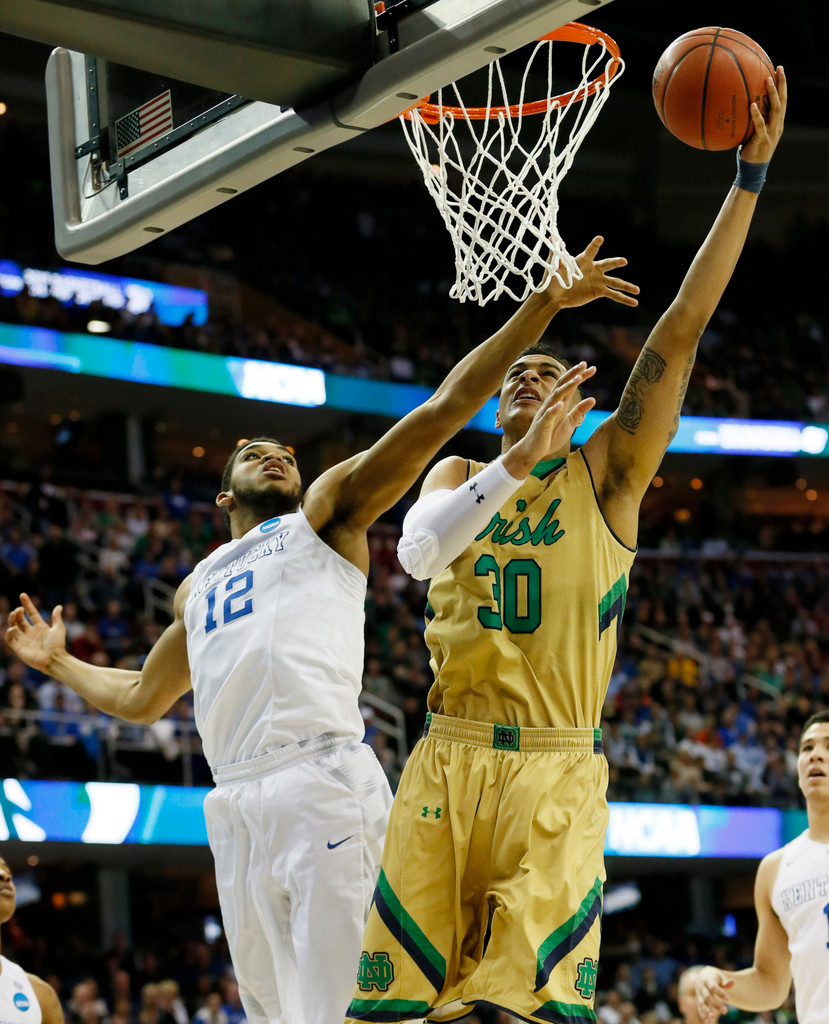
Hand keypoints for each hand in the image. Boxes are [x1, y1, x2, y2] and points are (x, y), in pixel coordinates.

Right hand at [4, 593, 66, 673]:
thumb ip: (57, 617)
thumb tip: (59, 606)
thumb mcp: (58, 629)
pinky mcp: (19, 648)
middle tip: (18, 609)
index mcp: (40, 627)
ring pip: (14, 627)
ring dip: (12, 620)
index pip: (31, 613)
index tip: (22, 595)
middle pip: (21, 619)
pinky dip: (9, 633)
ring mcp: (24, 640)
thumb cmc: (58, 645)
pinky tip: (13, 628)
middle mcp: (31, 632)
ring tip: (14, 614)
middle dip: (18, 613)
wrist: (54, 659)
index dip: (27, 604)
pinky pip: (10, 639)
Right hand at [503, 361, 596, 475]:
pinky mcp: (542, 425)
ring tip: (577, 378)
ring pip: (556, 396)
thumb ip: (580, 411)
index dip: (580, 376)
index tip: (593, 368)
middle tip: (584, 364)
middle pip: (562, 385)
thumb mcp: (570, 423)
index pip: (570, 386)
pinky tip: (561, 404)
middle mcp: (552, 404)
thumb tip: (593, 399)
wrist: (533, 450)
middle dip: (573, 374)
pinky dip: (554, 409)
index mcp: (559, 403)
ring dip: (566, 387)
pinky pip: (548, 416)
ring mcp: (546, 413)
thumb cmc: (550, 436)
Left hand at [548, 236, 638, 309]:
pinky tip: (634, 302)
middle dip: (615, 262)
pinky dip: (624, 299)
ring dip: (627, 286)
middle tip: (623, 261)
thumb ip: (554, 253)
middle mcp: (594, 269)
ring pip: (615, 282)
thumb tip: (549, 237)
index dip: (594, 245)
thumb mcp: (553, 266)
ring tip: (638, 290)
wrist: (555, 295)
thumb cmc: (553, 278)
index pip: (590, 251)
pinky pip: (614, 295)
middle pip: (607, 264)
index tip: (599, 238)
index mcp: (584, 261)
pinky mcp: (599, 292)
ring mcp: (598, 280)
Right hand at [695, 965, 732, 1020]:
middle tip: (725, 1011)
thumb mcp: (720, 976)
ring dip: (707, 1010)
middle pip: (708, 996)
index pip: (713, 987)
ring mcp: (699, 994)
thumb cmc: (714, 977)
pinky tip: (708, 1021)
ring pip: (702, 1003)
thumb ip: (725, 981)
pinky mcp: (699, 1000)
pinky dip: (703, 1015)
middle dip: (715, 1004)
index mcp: (707, 979)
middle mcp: (702, 987)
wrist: (703, 976)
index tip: (728, 999)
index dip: (720, 993)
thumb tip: (733, 982)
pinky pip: (700, 1008)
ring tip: (713, 1017)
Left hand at [740, 66, 786, 162]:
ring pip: (775, 109)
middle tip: (779, 69)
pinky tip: (752, 105)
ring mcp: (771, 133)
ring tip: (767, 80)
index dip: (782, 85)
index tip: (779, 70)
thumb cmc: (749, 151)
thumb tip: (738, 108)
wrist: (752, 170)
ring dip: (772, 94)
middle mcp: (777, 125)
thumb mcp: (752, 133)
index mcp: (776, 123)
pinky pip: (760, 125)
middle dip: (782, 83)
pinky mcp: (763, 140)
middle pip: (782, 100)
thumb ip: (750, 121)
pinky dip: (756, 115)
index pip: (782, 100)